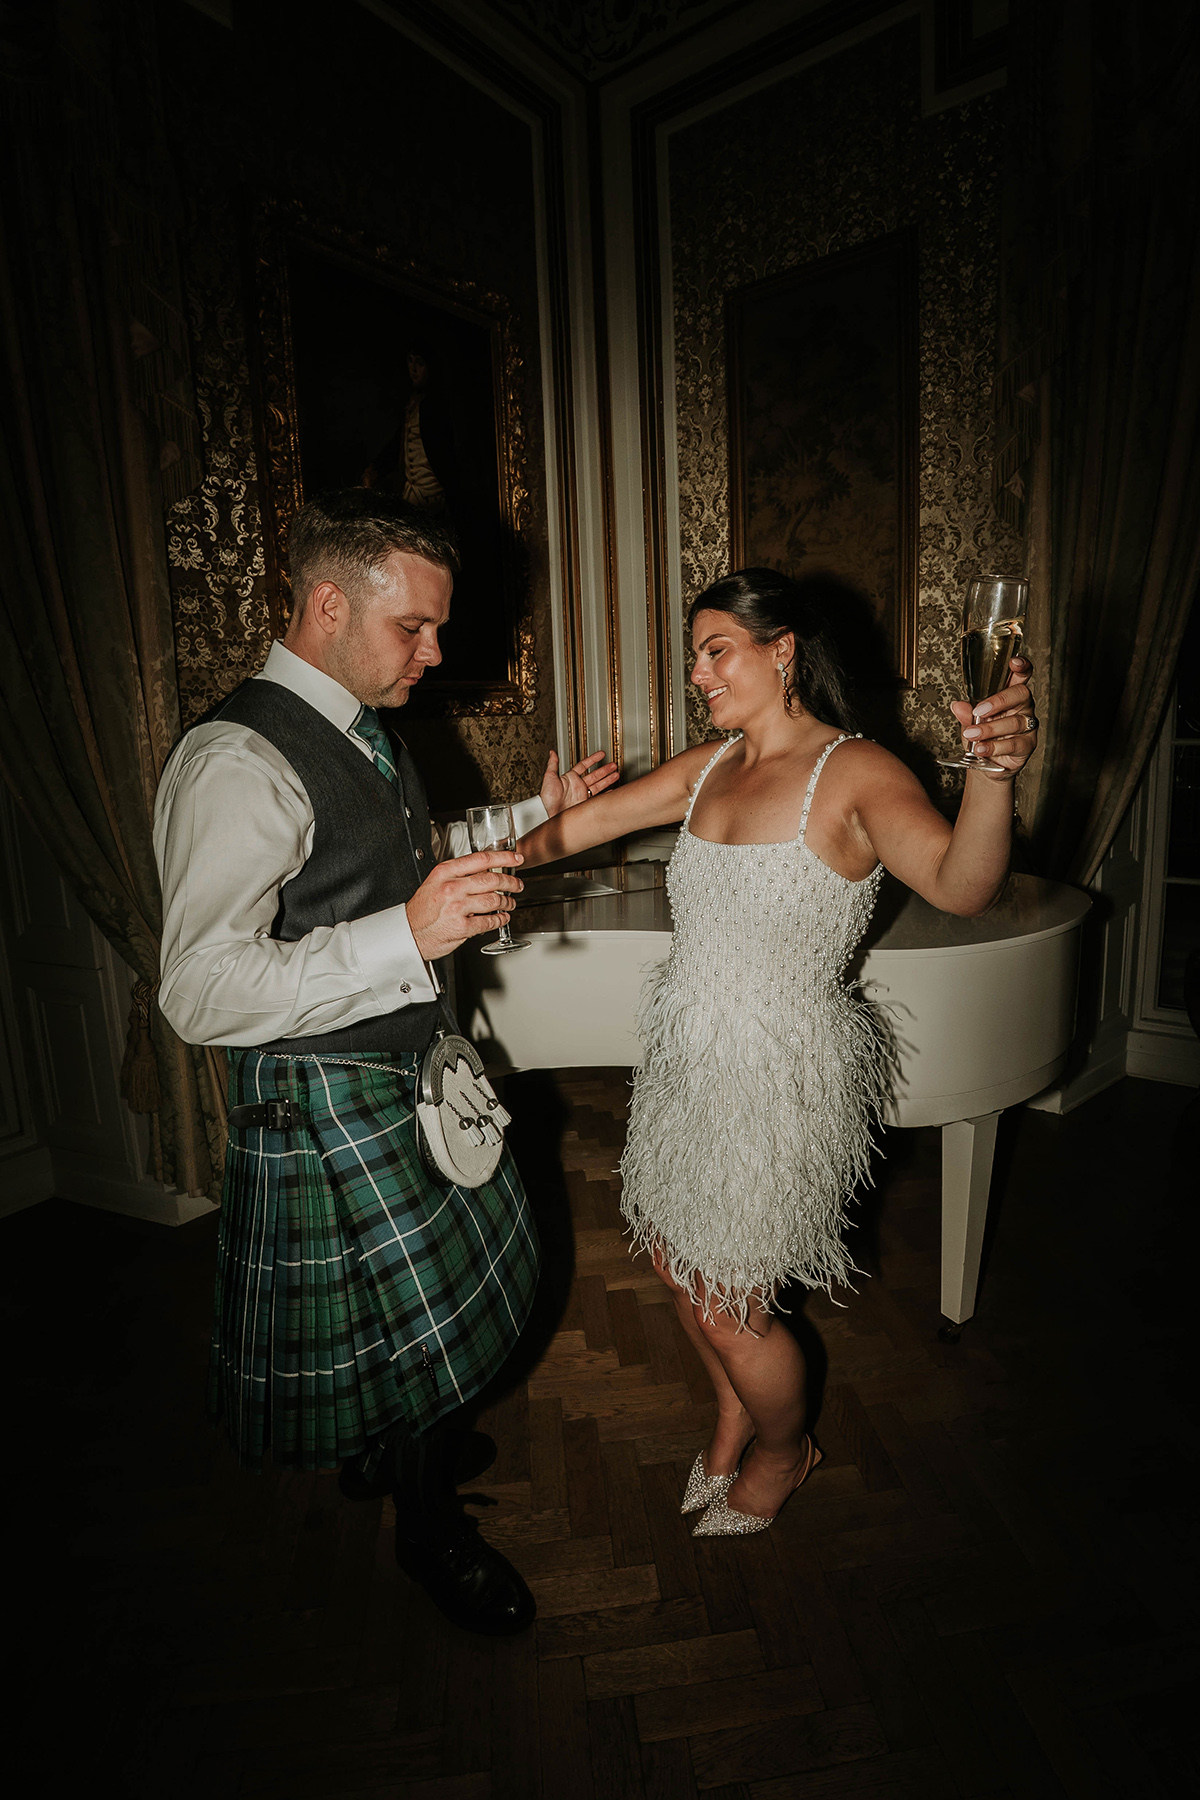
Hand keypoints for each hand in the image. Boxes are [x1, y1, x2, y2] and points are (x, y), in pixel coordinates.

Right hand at [406, 849, 523, 960]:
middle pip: (492, 879)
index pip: (481, 859)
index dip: (503, 857)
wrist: (407, 933)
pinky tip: (502, 918)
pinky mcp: (461, 927)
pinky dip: (500, 919)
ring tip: (509, 903)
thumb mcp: (435, 882)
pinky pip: (489, 921)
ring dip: (506, 902)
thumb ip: (458, 876)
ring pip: (494, 900)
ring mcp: (457, 908)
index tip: (516, 858)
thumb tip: (484, 872)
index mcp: (445, 872)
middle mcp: (452, 888)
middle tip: (517, 885)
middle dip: (510, 882)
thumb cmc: (421, 910)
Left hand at [540, 748, 618, 816]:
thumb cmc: (548, 798)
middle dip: (604, 770)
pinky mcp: (585, 804)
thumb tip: (552, 753)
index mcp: (570, 778)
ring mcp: (582, 795)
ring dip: (607, 780)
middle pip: (594, 775)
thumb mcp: (549, 778)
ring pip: (598, 785)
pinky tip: (611, 792)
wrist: (550, 814)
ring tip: (616, 774)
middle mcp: (577, 786)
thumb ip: (552, 765)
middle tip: (613, 765)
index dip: (593, 759)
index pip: (584, 765)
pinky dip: (606, 795)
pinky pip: (598, 798)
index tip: (601, 755)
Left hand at [950, 655, 1038, 776]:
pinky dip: (995, 746)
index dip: (1021, 666)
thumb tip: (957, 705)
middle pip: (1021, 694)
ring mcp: (1028, 726)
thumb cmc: (982, 737)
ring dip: (990, 729)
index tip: (1014, 662)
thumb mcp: (969, 722)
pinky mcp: (1028, 745)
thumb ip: (966, 713)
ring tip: (972, 735)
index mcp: (1010, 695)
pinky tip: (981, 748)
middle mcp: (1023, 707)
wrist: (986, 765)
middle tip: (979, 711)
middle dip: (1000, 701)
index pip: (1021, 676)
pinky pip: (1015, 743)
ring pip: (1014, 722)